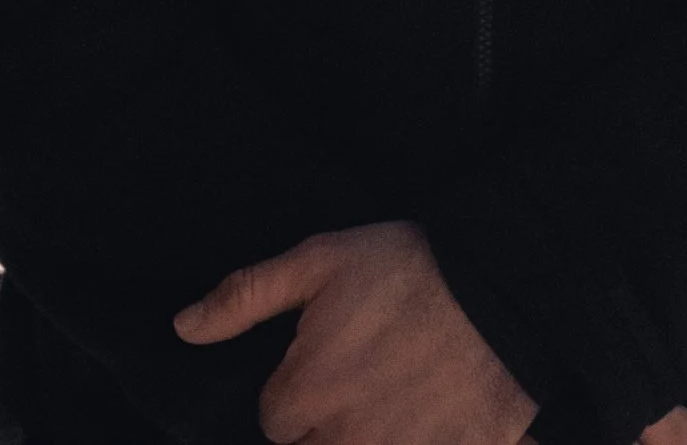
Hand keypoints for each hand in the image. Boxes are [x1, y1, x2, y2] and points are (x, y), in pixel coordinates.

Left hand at [176, 222, 529, 444]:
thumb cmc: (410, 270)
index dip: (299, 385)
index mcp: (304, 394)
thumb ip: (247, 295)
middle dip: (329, 419)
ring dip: (366, 432)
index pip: (274, 418)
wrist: (502, 292)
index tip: (331, 357)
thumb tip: (184, 327)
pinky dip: (407, 441)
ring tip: (394, 394)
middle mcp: (339, 441)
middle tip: (368, 372)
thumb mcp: (322, 259)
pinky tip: (421, 415)